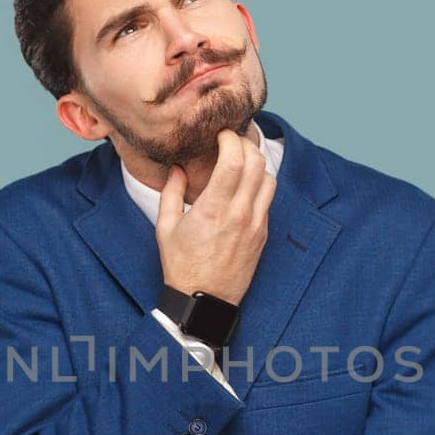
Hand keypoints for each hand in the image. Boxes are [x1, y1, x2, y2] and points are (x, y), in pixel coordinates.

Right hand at [156, 128, 275, 305]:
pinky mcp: (263, 235)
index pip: (234, 159)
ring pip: (269, 179)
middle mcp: (240, 213)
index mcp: (213, 208)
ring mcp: (256, 224)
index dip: (230, 138)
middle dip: (246, 144)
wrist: (204, 301)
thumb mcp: (165, 228)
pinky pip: (268, 200)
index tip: (221, 134)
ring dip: (256, 164)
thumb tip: (177, 168)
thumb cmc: (181, 265)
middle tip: (232, 141)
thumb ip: (171, 192)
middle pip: (257, 163)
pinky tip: (244, 186)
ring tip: (240, 161)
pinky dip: (259, 185)